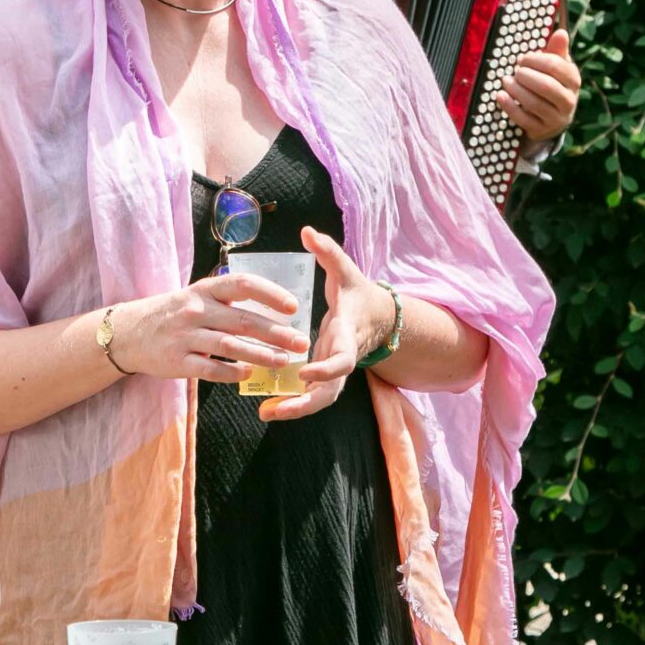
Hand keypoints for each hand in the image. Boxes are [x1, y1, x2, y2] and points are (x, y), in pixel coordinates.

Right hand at [111, 274, 309, 383]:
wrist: (129, 333)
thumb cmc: (174, 313)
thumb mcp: (197, 296)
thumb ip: (228, 300)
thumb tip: (271, 308)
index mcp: (204, 290)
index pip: (242, 285)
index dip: (270, 294)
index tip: (293, 306)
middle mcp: (195, 310)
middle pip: (242, 320)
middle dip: (276, 332)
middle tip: (301, 342)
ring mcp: (185, 336)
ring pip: (230, 346)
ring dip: (260, 354)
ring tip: (283, 361)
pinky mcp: (177, 361)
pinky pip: (210, 368)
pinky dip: (231, 373)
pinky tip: (249, 375)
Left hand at [260, 227, 388, 421]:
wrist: (378, 317)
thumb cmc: (357, 292)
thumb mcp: (345, 270)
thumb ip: (328, 252)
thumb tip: (307, 231)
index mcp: (347, 335)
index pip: (342, 360)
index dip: (326, 368)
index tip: (305, 371)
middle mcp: (342, 358)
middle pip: (330, 391)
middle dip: (304, 403)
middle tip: (275, 409)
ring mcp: (334, 370)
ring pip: (320, 398)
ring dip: (295, 408)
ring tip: (266, 413)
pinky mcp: (326, 375)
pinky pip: (311, 394)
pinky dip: (293, 402)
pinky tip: (268, 407)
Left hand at [496, 28, 579, 143]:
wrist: (552, 119)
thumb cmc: (552, 84)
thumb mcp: (557, 68)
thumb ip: (557, 51)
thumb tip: (561, 32)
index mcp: (573, 81)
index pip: (556, 67)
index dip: (536, 60)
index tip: (522, 59)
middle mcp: (568, 101)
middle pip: (547, 86)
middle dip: (526, 76)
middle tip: (515, 71)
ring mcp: (556, 118)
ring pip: (534, 104)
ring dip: (516, 90)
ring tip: (505, 80)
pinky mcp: (541, 130)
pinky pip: (523, 119)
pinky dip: (509, 106)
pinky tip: (500, 95)